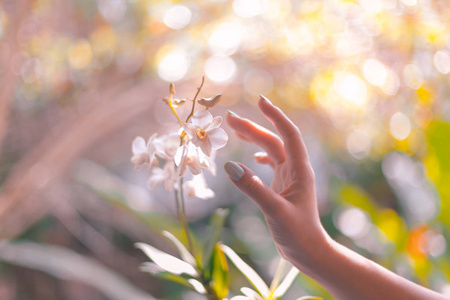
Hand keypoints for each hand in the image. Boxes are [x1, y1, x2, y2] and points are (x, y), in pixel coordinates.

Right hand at [224, 96, 329, 270]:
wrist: (309, 252)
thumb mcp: (274, 210)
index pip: (288, 134)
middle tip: (229, 119)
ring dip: (254, 139)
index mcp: (299, 170)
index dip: (274, 116)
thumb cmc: (298, 234)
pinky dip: (261, 155)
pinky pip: (271, 163)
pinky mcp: (283, 186)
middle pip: (274, 140)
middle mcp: (295, 169)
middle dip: (253, 127)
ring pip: (271, 150)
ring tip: (234, 130)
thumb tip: (229, 166)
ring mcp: (289, 177)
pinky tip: (253, 156)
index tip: (259, 101)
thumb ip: (252, 188)